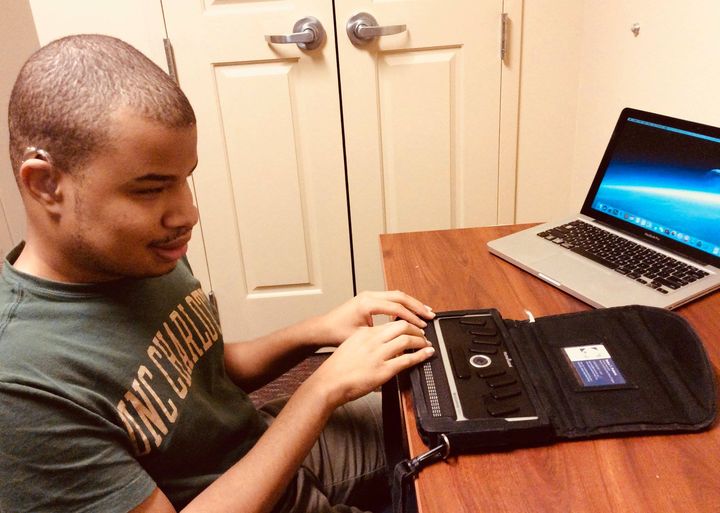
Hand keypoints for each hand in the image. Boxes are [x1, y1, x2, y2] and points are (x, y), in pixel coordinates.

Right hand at [306, 320, 434, 407]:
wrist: (328, 383)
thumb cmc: (336, 369)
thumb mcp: (350, 347)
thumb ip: (365, 342)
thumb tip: (380, 343)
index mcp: (364, 333)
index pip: (390, 323)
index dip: (405, 324)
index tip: (411, 327)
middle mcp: (372, 341)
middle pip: (401, 326)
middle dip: (416, 328)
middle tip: (422, 333)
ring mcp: (378, 355)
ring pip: (407, 339)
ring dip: (421, 340)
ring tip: (426, 343)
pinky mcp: (383, 370)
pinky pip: (407, 359)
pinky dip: (421, 355)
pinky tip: (427, 353)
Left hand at [317, 290, 434, 344]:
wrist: (322, 328)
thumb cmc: (337, 333)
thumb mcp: (361, 337)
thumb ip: (382, 336)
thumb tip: (401, 340)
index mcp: (367, 303)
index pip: (396, 307)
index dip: (412, 317)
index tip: (422, 326)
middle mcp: (369, 296)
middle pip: (400, 296)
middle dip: (417, 306)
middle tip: (430, 315)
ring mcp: (369, 295)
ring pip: (396, 295)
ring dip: (411, 304)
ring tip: (425, 312)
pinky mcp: (368, 299)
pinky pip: (390, 298)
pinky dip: (403, 304)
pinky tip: (411, 312)